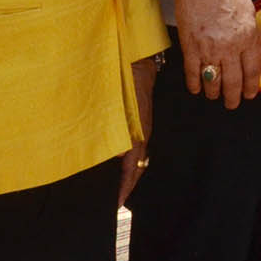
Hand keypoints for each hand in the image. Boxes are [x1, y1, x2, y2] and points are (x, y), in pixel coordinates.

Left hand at [118, 54, 159, 206]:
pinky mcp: (139, 119)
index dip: (125, 186)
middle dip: (128, 185)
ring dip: (129, 174)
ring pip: (137, 157)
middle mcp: (142, 132)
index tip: (118, 203)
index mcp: (139, 131)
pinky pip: (135, 146)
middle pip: (137, 166)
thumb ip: (119, 128)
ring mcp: (142, 126)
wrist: (138, 57)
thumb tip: (121, 155)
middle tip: (118, 202)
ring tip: (119, 188)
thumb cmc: (126, 77)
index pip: (133, 167)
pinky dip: (128, 161)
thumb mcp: (117, 103)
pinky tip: (120, 162)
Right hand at [178, 0, 260, 106]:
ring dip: (214, 93)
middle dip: (233, 97)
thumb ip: (250, 35)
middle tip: (232, 104)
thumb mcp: (249, 12)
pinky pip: (192, 73)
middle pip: (233, 81)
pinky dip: (194, 84)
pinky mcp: (190, 46)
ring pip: (212, 81)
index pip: (251, 70)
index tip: (250, 94)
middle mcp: (230, 46)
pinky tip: (196, 89)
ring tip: (215, 96)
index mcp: (247, 37)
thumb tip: (250, 54)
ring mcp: (208, 48)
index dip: (251, 86)